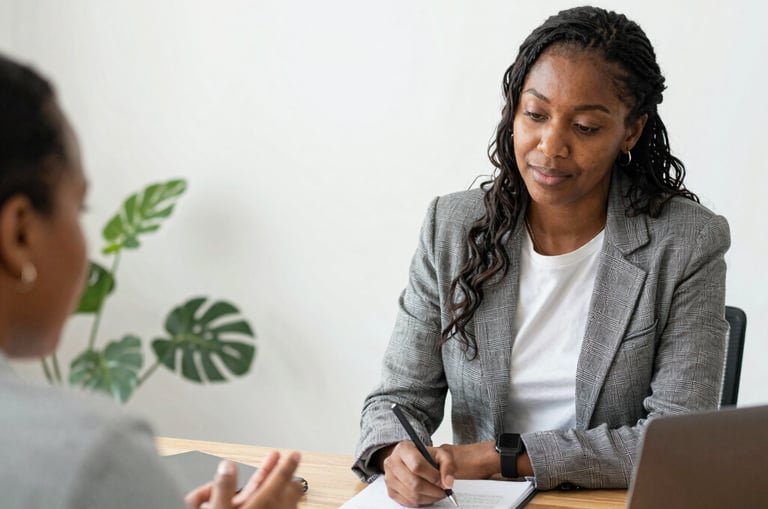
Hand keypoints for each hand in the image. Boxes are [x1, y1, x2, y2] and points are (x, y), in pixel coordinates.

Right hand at [185, 451, 303, 508]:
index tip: (294, 455)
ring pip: (288, 506)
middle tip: (294, 466)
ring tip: (294, 486)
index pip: (279, 479)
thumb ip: (223, 488)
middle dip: (289, 478)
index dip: (286, 465)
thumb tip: (227, 466)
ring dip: (289, 495)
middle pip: (288, 493)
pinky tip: (285, 508)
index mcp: (260, 506)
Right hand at [380, 441, 455, 506]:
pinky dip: (422, 502)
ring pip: (412, 495)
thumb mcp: (441, 454)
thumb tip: (447, 483)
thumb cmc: (426, 457)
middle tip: (444, 491)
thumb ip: (448, 465)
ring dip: (429, 498)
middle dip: (433, 490)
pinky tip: (428, 495)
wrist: (415, 460)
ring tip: (438, 493)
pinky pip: (408, 502)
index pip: (417, 465)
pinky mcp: (390, 491)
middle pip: (414, 483)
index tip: (442, 481)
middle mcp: (392, 462)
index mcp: (403, 448)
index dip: (432, 476)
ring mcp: (389, 477)